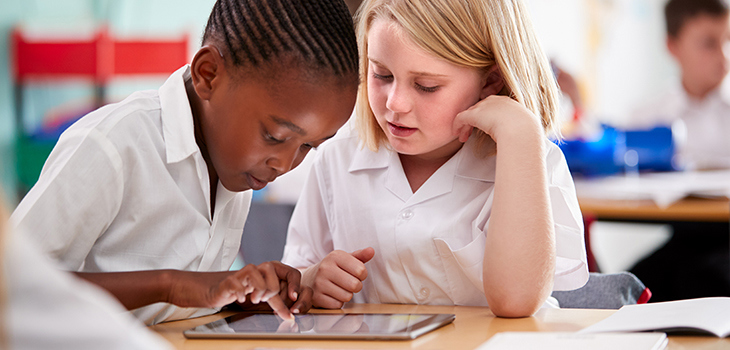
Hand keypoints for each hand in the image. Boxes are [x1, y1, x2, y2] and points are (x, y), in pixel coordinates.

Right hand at [168, 261, 305, 319]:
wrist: (203, 290)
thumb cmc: (231, 292)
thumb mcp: (256, 297)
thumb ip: (273, 302)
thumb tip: (289, 315)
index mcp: (264, 272)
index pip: (288, 272)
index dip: (295, 285)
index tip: (293, 303)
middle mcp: (254, 270)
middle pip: (273, 269)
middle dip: (273, 289)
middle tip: (265, 300)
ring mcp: (240, 274)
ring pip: (258, 271)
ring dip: (259, 288)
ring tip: (253, 299)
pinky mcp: (227, 281)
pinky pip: (238, 283)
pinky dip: (241, 292)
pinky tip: (239, 298)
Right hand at [302, 247, 374, 308]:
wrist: (309, 278)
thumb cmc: (333, 268)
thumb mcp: (345, 259)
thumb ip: (360, 256)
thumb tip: (371, 251)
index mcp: (335, 256)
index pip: (361, 270)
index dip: (362, 275)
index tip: (355, 273)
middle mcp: (325, 268)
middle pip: (355, 285)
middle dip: (356, 286)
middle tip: (349, 283)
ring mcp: (319, 283)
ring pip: (347, 296)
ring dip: (347, 295)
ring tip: (340, 288)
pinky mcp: (316, 297)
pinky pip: (338, 305)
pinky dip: (338, 302)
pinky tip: (332, 295)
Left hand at [453, 95, 543, 143]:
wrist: (521, 130)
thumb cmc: (524, 133)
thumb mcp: (521, 127)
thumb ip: (514, 127)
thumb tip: (514, 135)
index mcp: (506, 103)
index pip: (490, 106)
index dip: (485, 117)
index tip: (485, 128)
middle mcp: (493, 101)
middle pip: (478, 109)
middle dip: (473, 121)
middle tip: (470, 133)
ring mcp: (483, 107)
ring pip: (469, 114)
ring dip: (465, 126)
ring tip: (463, 137)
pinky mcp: (473, 115)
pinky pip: (461, 118)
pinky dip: (457, 125)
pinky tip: (457, 134)